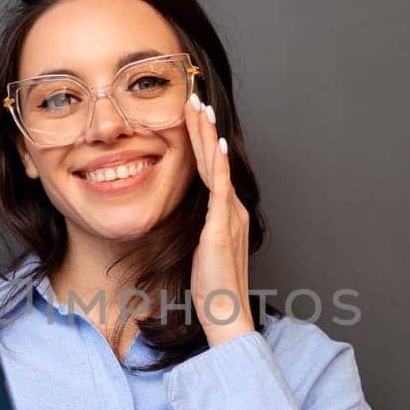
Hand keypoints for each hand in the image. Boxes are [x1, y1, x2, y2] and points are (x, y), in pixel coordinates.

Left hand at [184, 89, 254, 348]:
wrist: (225, 311)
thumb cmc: (210, 285)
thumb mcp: (197, 247)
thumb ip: (194, 226)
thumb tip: (178, 215)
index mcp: (225, 213)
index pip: (209, 168)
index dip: (200, 140)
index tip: (191, 116)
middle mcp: (231, 209)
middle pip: (214, 160)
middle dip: (203, 128)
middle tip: (194, 98)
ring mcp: (230, 217)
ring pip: (217, 167)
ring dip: (208, 137)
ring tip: (201, 110)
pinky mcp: (222, 228)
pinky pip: (220, 191)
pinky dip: (218, 167)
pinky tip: (215, 146)